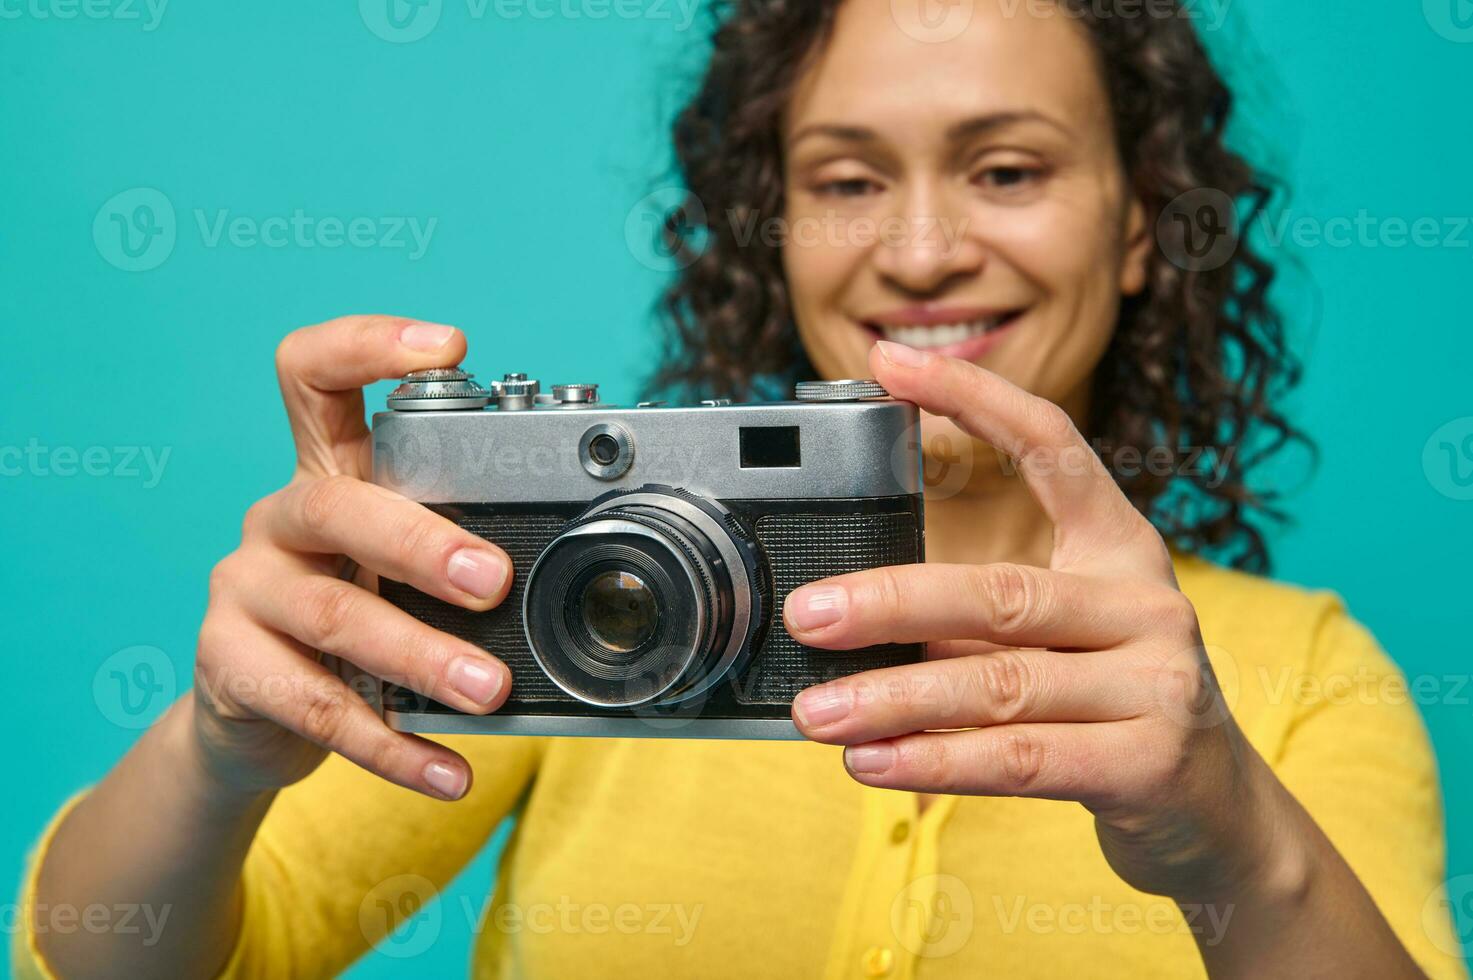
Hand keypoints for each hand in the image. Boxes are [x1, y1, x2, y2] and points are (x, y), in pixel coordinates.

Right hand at [192, 316, 513, 801]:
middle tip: (493, 582)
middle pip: (336, 505)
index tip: (450, 345)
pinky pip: (317, 709)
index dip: (368, 344)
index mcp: (325, 472)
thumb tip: (583, 551)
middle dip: (420, 543)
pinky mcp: (231, 668)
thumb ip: (456, 541)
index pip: (313, 375)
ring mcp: (245, 590)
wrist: (258, 715)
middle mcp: (279, 518)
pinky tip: (448, 771)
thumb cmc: (355, 614)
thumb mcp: (396, 563)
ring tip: (490, 691)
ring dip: (419, 656)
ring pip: (331, 616)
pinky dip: (393, 746)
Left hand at [788, 341, 1289, 903]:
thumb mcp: (1057, 637)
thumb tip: (852, 614)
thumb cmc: (1113, 704)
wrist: (1214, 808)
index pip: (1052, 445)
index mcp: (1119, 548)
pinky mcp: (1148, 762)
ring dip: (895, 700)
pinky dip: (936, 764)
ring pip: (1000, 686)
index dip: (974, 397)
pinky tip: (872, 763)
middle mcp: (1147, 603)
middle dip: (891, 601)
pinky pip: (1020, 760)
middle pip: (1001, 592)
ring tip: (817, 713)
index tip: (889, 362)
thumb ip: (974, 618)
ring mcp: (1158, 683)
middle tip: (808, 613)